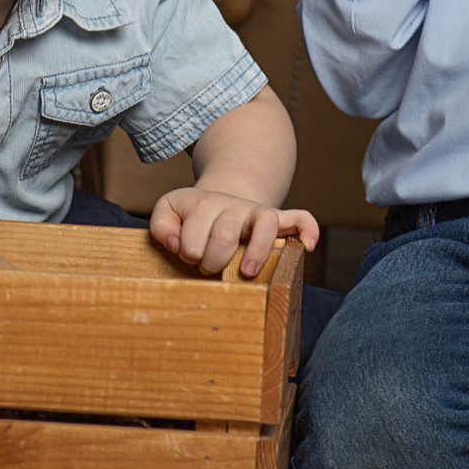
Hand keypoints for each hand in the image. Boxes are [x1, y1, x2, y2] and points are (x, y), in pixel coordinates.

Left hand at [148, 188, 318, 278]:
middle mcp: (233, 206)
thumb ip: (161, 225)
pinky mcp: (278, 219)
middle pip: (225, 236)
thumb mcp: (168, 211)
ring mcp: (258, 212)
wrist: (219, 198)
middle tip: (208, 266)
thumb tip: (175, 244)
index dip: (187, 253)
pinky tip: (308, 246)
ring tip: (247, 271)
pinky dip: (307, 230)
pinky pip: (300, 218)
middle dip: (211, 261)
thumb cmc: (191, 214)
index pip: (193, 238)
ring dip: (255, 251)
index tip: (188, 255)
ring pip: (265, 224)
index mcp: (204, 204)